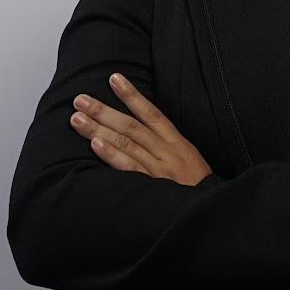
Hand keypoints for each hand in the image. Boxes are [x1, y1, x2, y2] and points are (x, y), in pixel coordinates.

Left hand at [69, 73, 214, 185]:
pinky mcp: (153, 187)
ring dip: (99, 129)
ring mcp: (159, 169)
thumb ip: (166, 146)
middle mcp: (166, 152)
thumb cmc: (197, 188)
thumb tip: (140, 131)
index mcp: (176, 143)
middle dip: (104, 111)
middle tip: (80, 99)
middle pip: (131, 126)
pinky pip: (130, 168)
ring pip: (126, 143)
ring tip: (77, 119)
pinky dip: (112, 156)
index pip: (151, 113)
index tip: (114, 78)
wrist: (211, 211)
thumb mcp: (188, 159)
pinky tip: (96, 145)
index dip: (132, 95)